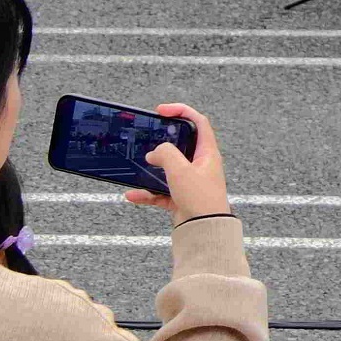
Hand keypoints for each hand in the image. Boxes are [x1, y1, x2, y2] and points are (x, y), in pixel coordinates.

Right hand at [130, 104, 228, 220]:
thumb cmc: (201, 198)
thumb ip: (166, 155)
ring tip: (138, 169)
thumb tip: (155, 152)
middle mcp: (201, 164)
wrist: (204, 230)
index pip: (198, 122)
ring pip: (167, 170)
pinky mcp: (181, 197)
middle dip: (162, 143)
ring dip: (151, 170)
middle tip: (147, 139)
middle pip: (180, 145)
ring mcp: (190, 181)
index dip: (181, 111)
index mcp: (207, 152)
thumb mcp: (181, 170)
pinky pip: (161, 191)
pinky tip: (133, 195)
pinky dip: (147, 193)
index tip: (162, 111)